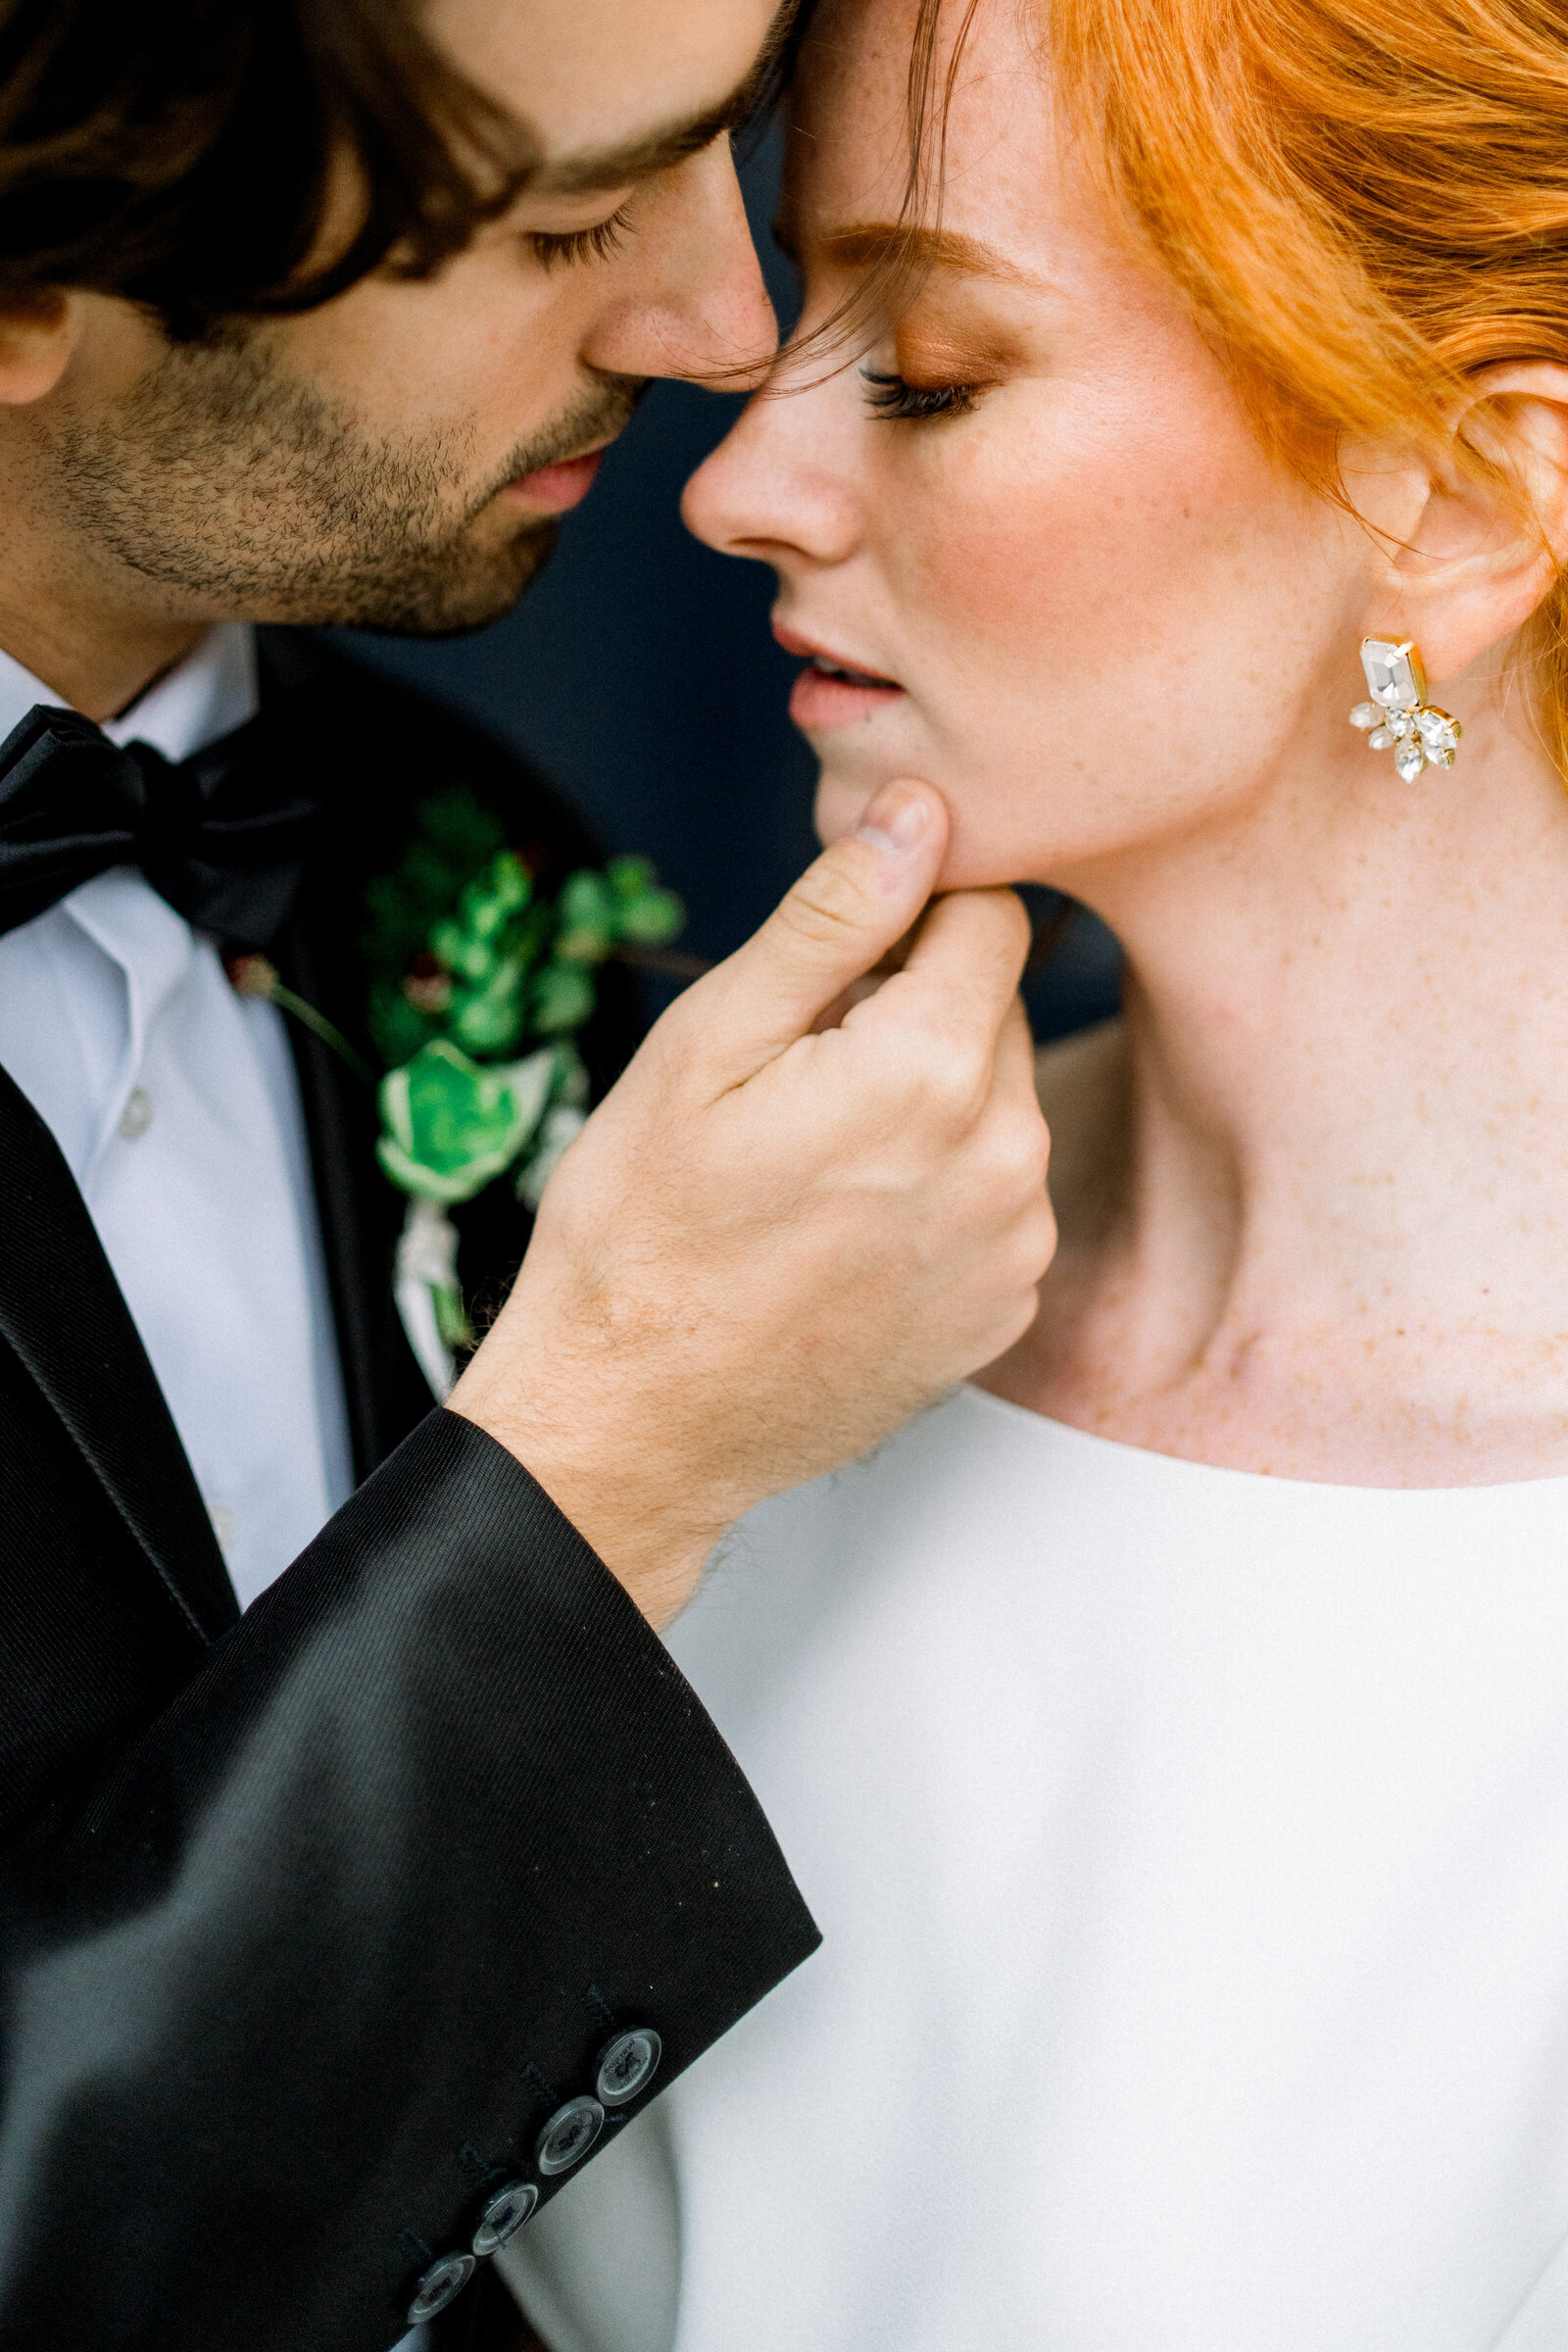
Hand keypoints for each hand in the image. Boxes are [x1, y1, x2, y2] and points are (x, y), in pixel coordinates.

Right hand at [451, 781, 1054, 1625]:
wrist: (637, 1423)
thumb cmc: (642, 1233)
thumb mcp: (708, 1045)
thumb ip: (831, 919)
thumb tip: (918, 813)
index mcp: (933, 1071)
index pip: (991, 913)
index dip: (910, 913)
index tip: (834, 963)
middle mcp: (1007, 1158)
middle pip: (996, 1009)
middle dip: (913, 1011)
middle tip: (796, 1080)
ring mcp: (1016, 1246)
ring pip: (999, 1104)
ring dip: (931, 1102)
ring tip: (813, 1167)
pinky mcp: (1007, 1309)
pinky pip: (999, 1198)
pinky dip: (941, 1190)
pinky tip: (846, 1231)